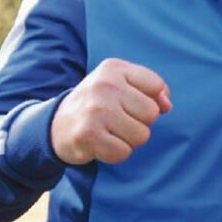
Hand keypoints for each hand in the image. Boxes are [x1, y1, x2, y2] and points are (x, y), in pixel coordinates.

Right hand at [50, 58, 171, 164]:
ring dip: (129, 140)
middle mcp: (104, 85)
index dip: (151, 100)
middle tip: (118, 120)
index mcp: (113, 68)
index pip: (156, 86)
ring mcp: (95, 110)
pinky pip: (123, 152)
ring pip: (141, 135)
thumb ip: (151, 89)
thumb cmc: (98, 104)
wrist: (55, 125)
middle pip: (151, 113)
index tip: (131, 103)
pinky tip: (102, 143)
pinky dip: (116, 153)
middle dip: (140, 122)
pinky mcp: (88, 135)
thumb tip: (166, 105)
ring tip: (110, 132)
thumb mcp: (122, 85)